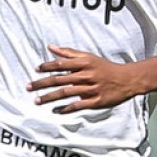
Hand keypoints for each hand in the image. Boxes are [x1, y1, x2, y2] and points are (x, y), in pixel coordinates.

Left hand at [28, 47, 148, 113]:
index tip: (36, 70)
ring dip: (50, 97)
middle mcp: (87, 75)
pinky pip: (78, 105)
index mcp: (85, 63)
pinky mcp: (97, 101)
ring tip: (37, 101)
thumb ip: (69, 53)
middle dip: (42, 83)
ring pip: (67, 93)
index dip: (47, 66)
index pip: (61, 64)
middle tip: (29, 87)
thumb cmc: (105, 67)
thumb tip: (50, 47)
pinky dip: (66, 108)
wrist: (128, 79)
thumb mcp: (89, 57)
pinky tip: (55, 110)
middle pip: (60, 79)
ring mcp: (92, 89)